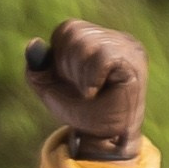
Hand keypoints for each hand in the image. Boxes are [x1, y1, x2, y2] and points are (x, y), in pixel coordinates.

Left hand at [25, 19, 146, 160]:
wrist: (103, 138)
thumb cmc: (82, 111)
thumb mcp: (50, 88)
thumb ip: (38, 67)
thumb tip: (34, 44)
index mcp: (99, 39)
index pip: (68, 29)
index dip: (59, 56)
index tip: (70, 80)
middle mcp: (116, 38)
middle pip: (74, 33)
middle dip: (68, 67)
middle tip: (83, 89)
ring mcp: (127, 47)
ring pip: (86, 44)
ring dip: (79, 76)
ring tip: (91, 91)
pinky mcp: (134, 62)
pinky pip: (101, 57)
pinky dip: (90, 79)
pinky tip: (95, 92)